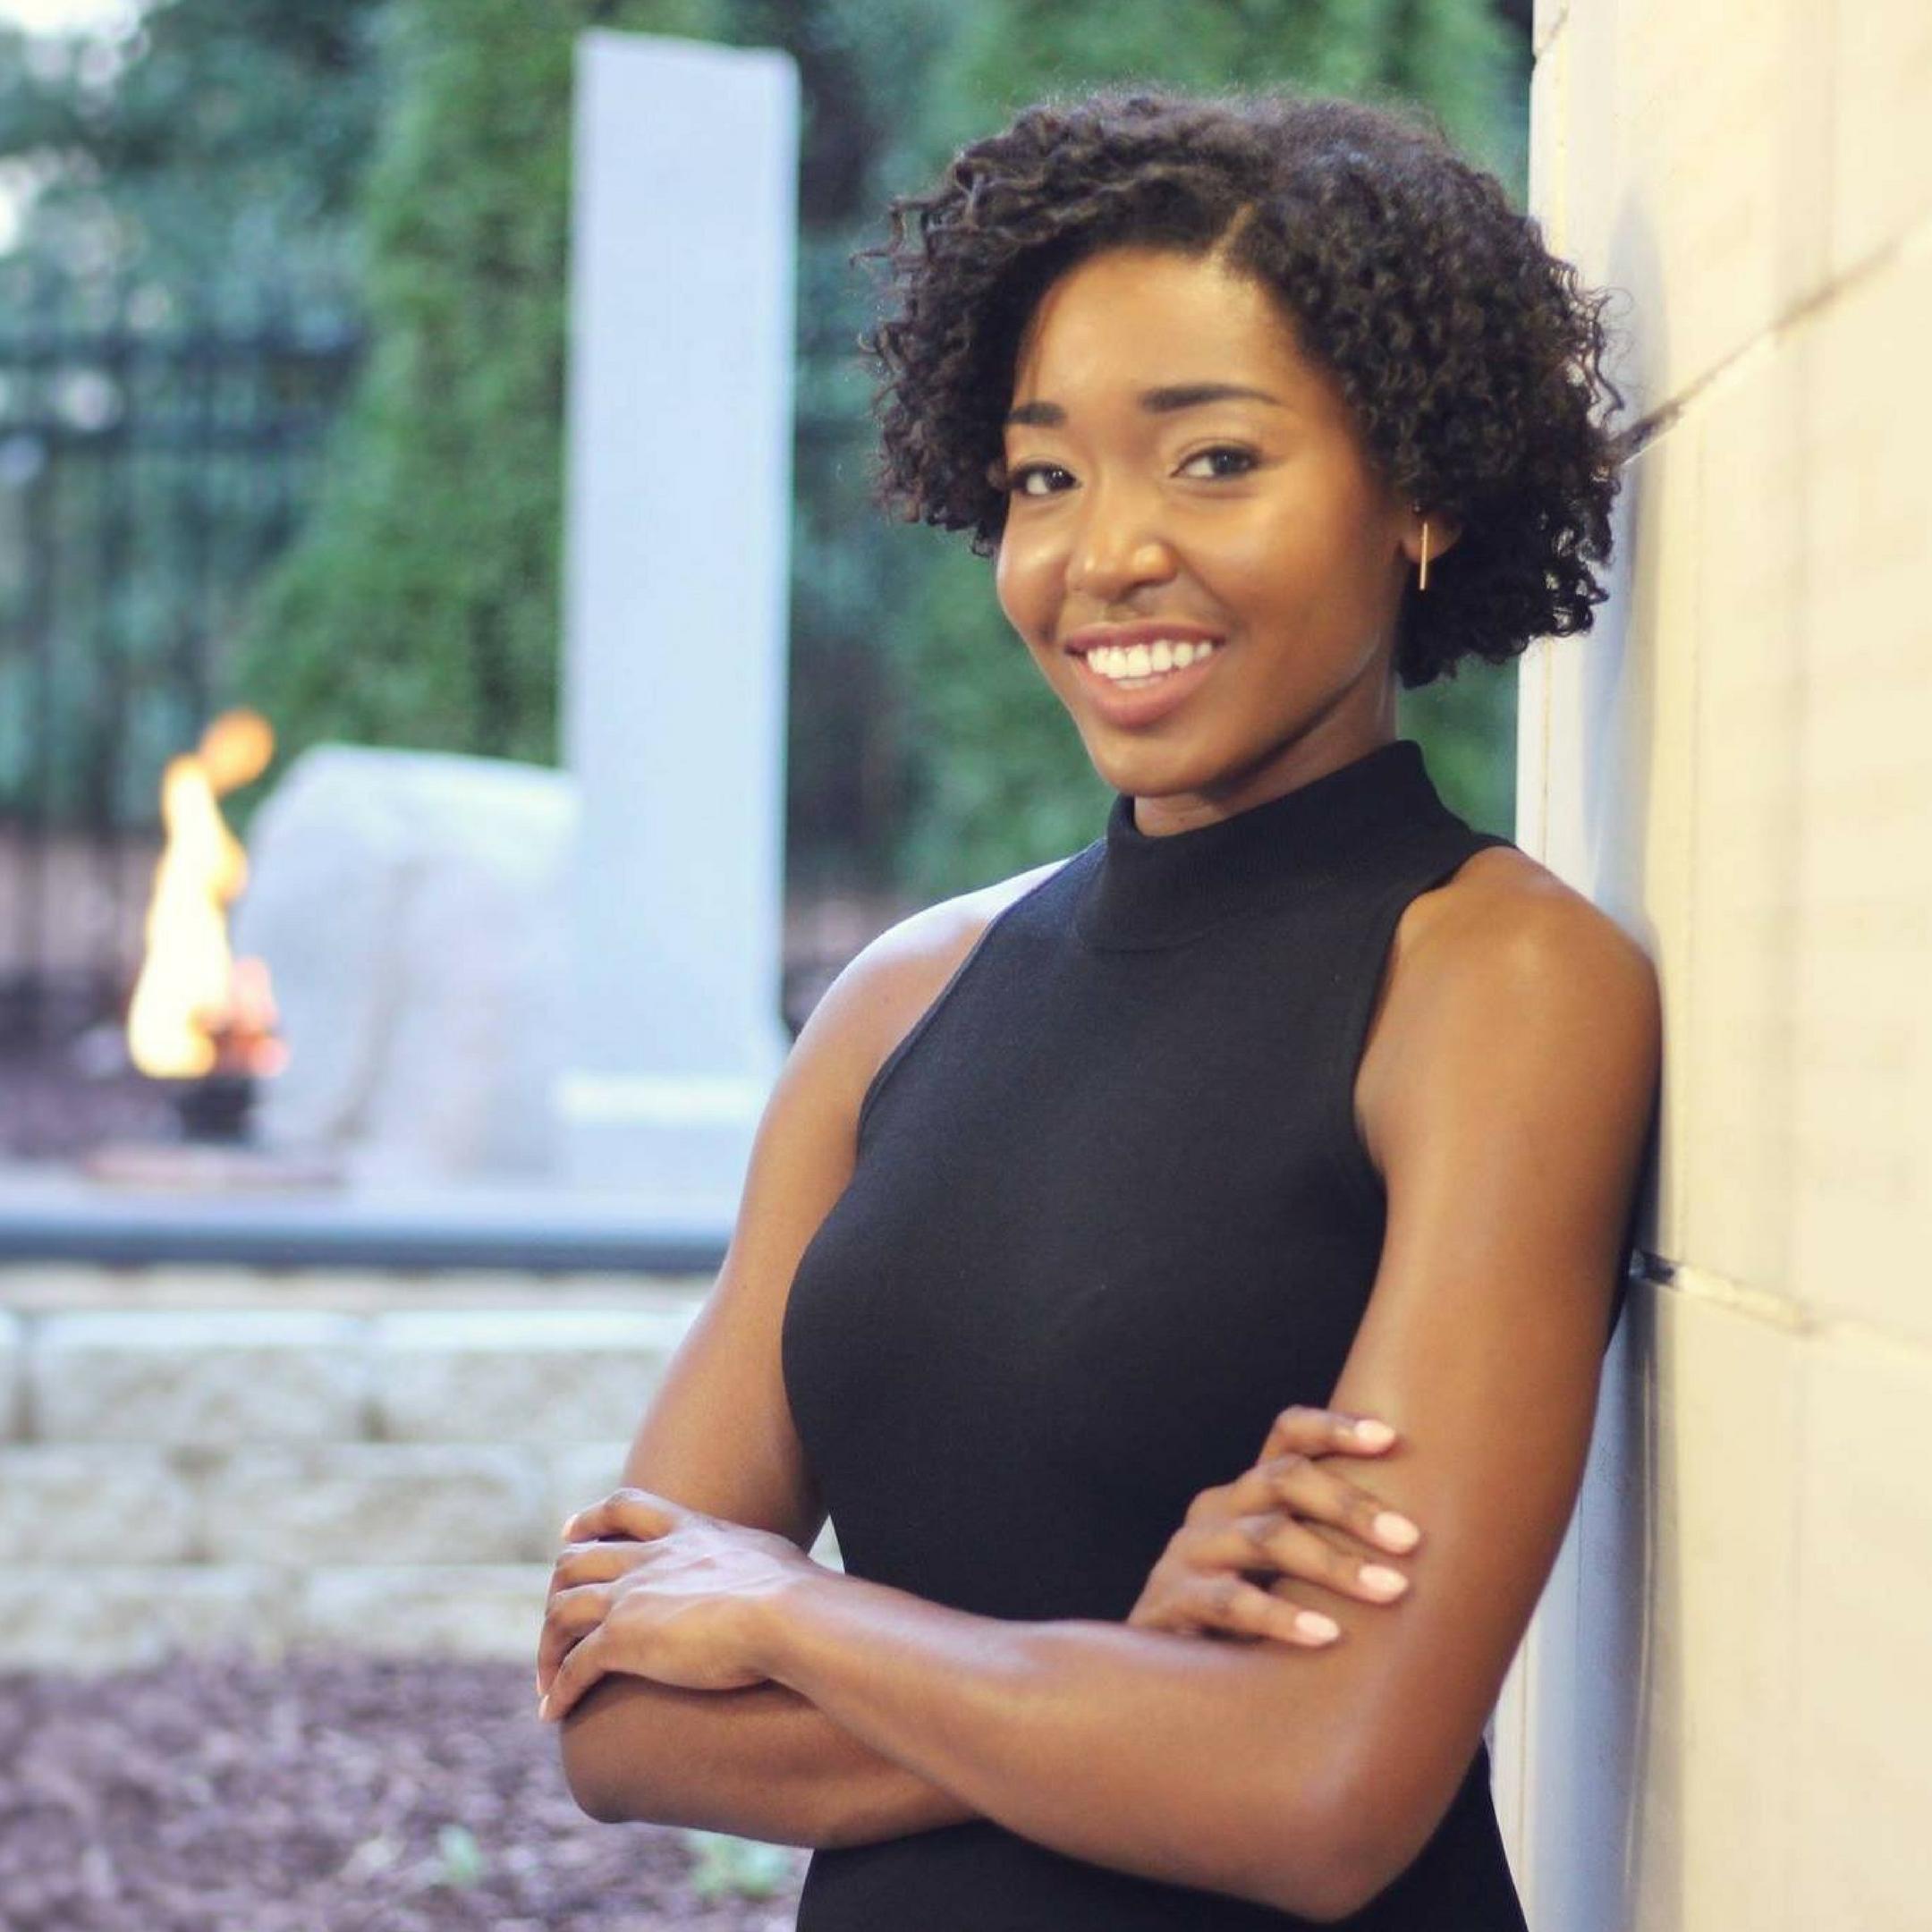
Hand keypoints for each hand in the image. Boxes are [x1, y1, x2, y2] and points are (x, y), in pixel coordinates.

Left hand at [536, 1488, 816, 1719]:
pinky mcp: (622, 1640)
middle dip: (556, 1588)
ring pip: (562, 1612)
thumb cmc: (795, 1591)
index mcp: (685, 1530)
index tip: (570, 1534)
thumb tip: (774, 1576)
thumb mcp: (766, 1557)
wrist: (787, 1614)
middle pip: (577, 1560)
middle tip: (552, 1617)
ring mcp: (630, 1596)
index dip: (590, 1520)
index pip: (624, 1506)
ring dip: (548, 1647)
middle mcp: (649, 1557)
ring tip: (547, 1680)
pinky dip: (558, 1689)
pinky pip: (574, 1666)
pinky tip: (552, 1714)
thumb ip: (751, 1561)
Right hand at [1127, 1405, 1421, 1647]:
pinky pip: (1231, 1601)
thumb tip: (1435, 1552)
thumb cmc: (1247, 1623)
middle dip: (1351, 1505)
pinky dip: (1281, 1615)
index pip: (1287, 1434)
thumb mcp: (1285, 1577)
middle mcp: (1217, 1509)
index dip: (1336, 1428)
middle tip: (1410, 1539)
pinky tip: (1325, 1635)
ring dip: (1334, 1563)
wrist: (1159, 1680)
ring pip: (1267, 1537)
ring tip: (1390, 1590)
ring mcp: (1190, 1551)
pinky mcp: (1172, 1600)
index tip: (1392, 1438)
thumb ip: (1331, 1552)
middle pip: (1283, 1478)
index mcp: (1248, 1493)